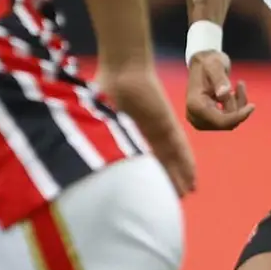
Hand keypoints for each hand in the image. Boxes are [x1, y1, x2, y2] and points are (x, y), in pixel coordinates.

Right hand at [99, 64, 197, 195]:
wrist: (123, 69)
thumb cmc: (106, 89)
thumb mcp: (98, 116)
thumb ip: (97, 132)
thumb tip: (77, 153)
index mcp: (130, 133)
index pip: (141, 160)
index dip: (146, 177)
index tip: (147, 196)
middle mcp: (147, 133)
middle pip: (159, 163)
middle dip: (166, 182)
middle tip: (173, 200)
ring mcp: (159, 129)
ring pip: (173, 159)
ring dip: (180, 177)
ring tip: (186, 193)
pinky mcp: (168, 124)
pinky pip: (180, 148)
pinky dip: (187, 164)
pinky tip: (193, 180)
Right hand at [186, 50, 254, 131]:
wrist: (203, 64)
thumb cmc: (208, 62)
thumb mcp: (214, 64)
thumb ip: (219, 78)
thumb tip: (223, 94)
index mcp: (195, 105)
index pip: (220, 121)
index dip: (238, 117)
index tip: (252, 106)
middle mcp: (194, 116)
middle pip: (227, 123)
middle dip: (237, 105)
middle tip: (238, 84)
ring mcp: (200, 121)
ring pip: (230, 122)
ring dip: (238, 104)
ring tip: (237, 84)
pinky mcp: (207, 121)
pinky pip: (229, 120)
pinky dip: (237, 107)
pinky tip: (236, 91)